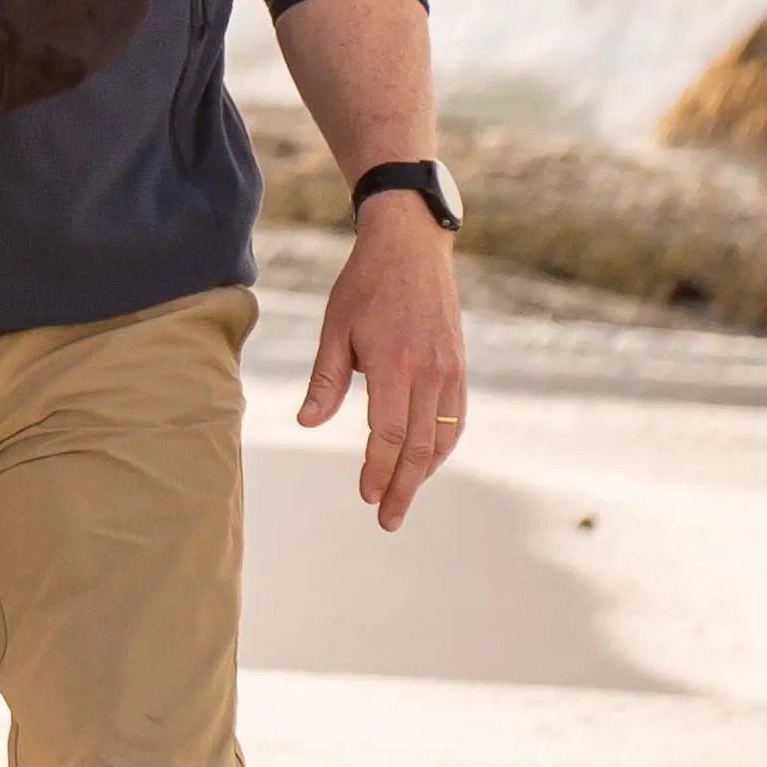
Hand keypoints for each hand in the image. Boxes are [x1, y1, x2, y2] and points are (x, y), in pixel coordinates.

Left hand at [305, 196, 470, 530]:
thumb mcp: (335, 327)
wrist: (412, 248)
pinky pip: (454, 421)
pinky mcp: (458, 368)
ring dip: (422, 474)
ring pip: (442, 439)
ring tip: (401, 497)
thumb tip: (308, 422)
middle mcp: (430, 374)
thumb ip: (326, 378)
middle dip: (402, 488)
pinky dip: (440, 448)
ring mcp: (450, 372)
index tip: (366, 497)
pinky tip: (423, 463)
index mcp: (395, 366)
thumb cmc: (365, 286)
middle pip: (420, 448)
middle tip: (386, 519)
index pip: (389, 435)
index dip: (378, 470)